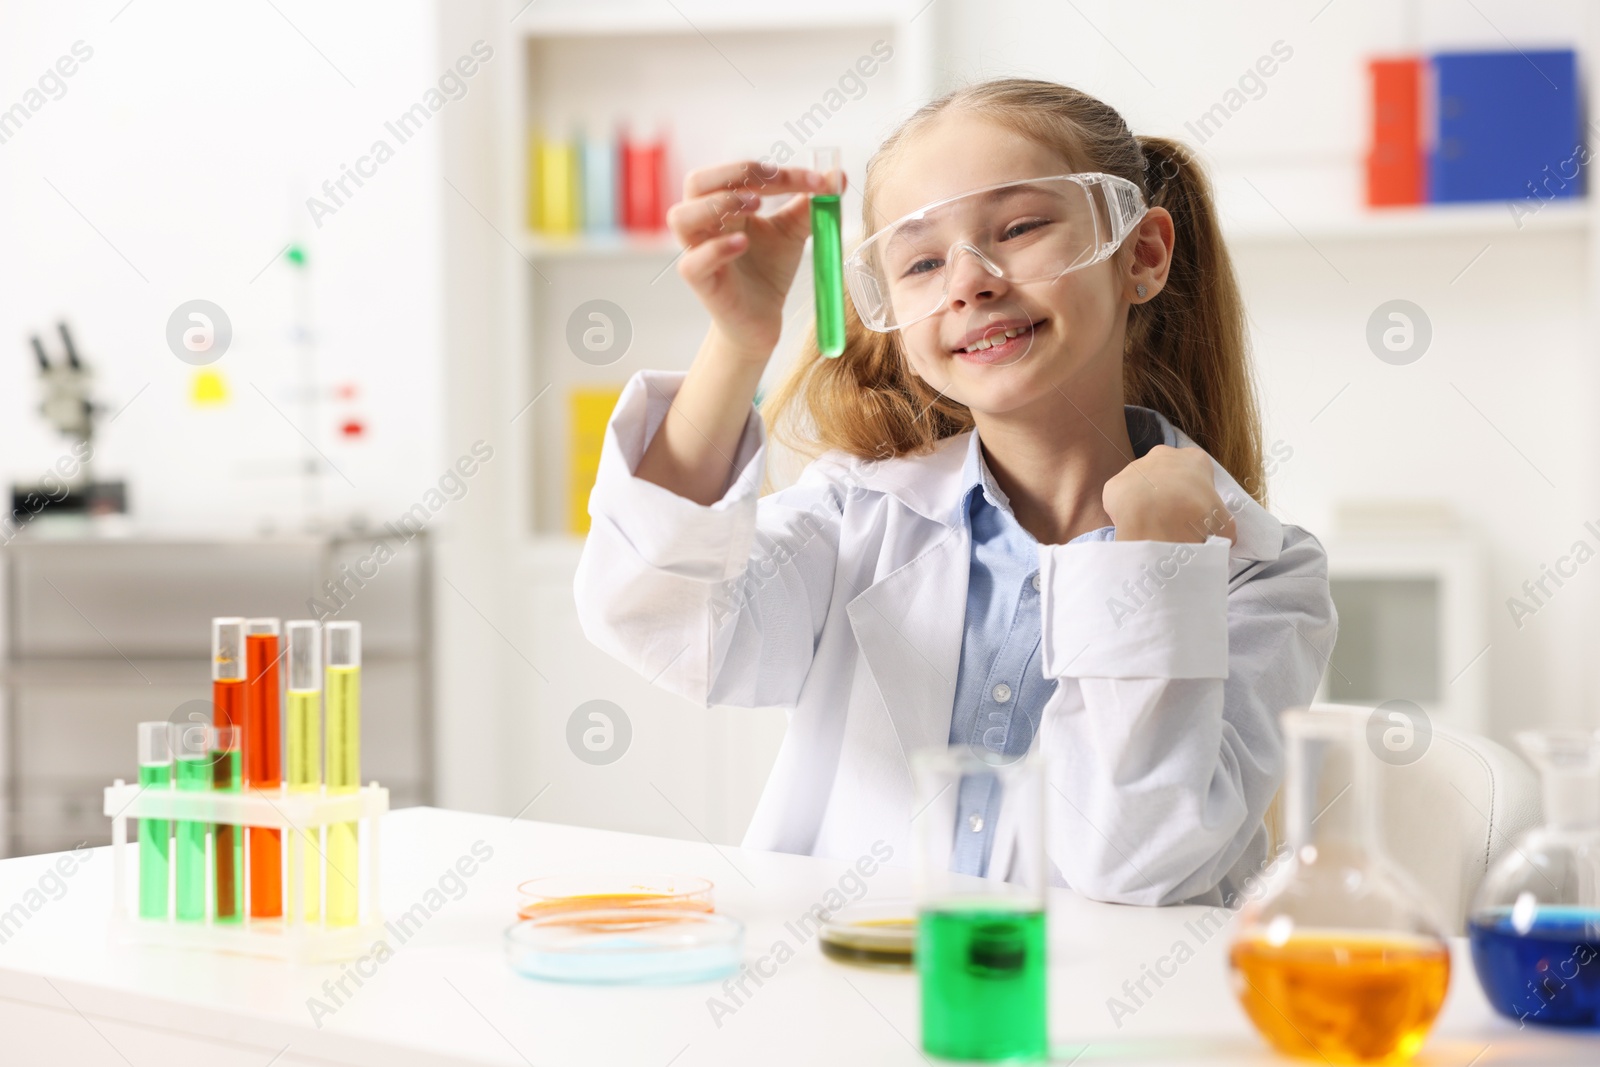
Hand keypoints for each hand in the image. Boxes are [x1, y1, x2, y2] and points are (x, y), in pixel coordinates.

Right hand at [668, 160, 834, 359]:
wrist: (763, 319)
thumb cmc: (769, 270)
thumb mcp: (793, 231)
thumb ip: (810, 203)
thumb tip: (837, 175)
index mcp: (725, 205)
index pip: (738, 173)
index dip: (776, 172)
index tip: (816, 181)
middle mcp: (706, 224)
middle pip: (696, 182)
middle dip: (735, 174)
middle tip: (772, 186)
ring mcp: (698, 252)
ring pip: (681, 217)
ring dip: (718, 204)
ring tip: (754, 208)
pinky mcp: (701, 282)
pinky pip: (692, 262)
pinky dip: (716, 249)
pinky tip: (743, 244)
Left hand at [1103, 445, 1237, 543]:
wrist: (1159, 518)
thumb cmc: (1199, 514)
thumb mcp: (1224, 523)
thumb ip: (1221, 524)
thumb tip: (1218, 534)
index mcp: (1194, 459)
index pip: (1198, 474)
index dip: (1197, 496)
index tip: (1194, 514)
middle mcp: (1163, 455)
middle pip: (1167, 475)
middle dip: (1169, 495)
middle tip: (1172, 521)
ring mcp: (1135, 467)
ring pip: (1142, 486)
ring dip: (1146, 503)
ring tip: (1151, 527)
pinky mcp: (1114, 484)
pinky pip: (1121, 500)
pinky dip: (1125, 513)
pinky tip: (1133, 527)